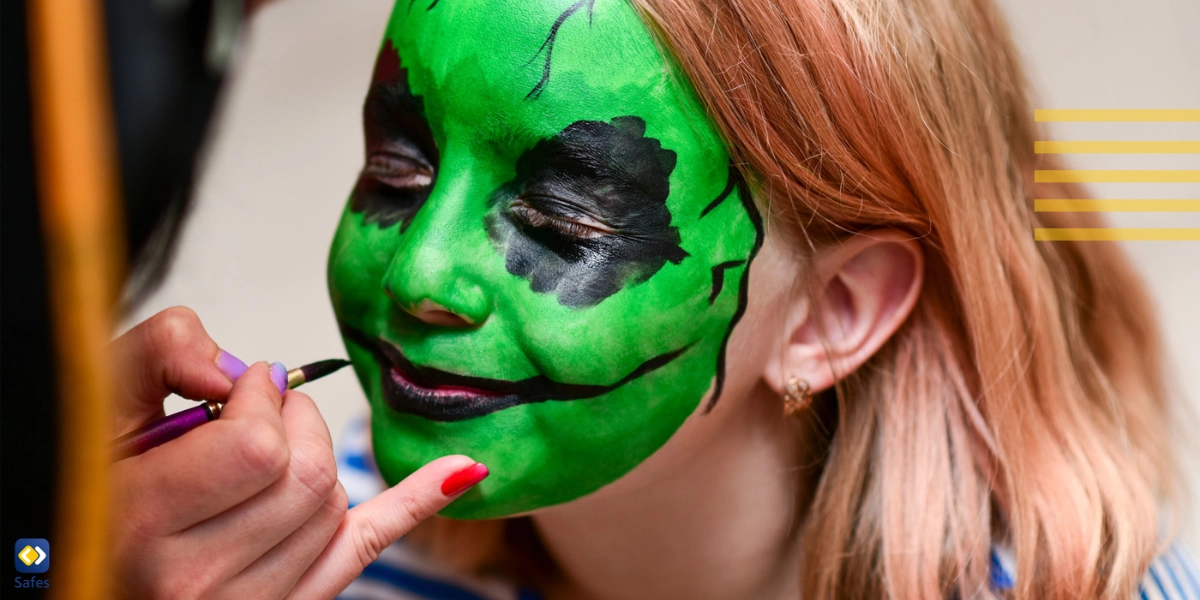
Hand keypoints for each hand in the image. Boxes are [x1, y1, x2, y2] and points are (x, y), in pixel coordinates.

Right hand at [109, 307, 486, 598]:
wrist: (84, 568)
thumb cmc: (89, 492)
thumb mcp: (96, 409)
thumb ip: (160, 355)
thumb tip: (244, 365)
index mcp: (141, 525)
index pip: (258, 446)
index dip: (262, 400)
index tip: (246, 384)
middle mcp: (193, 581)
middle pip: (309, 477)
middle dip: (296, 423)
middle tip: (263, 411)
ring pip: (335, 507)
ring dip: (314, 461)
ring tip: (264, 454)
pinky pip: (366, 549)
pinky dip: (416, 503)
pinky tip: (460, 471)